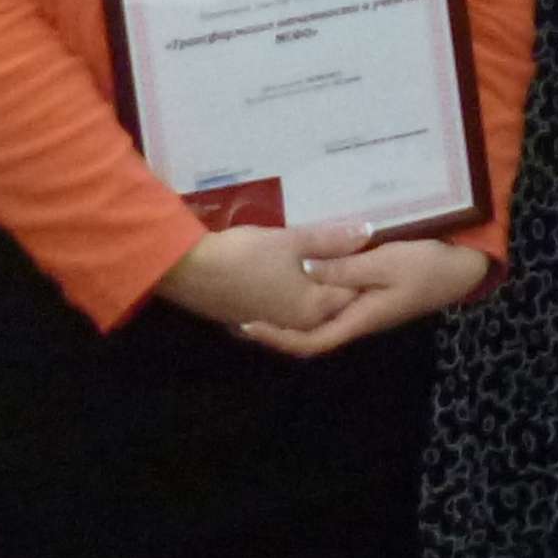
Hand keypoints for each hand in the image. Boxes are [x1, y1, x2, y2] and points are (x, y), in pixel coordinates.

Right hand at [157, 220, 380, 336]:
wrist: (190, 272)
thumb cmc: (246, 255)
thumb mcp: (292, 241)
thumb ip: (331, 240)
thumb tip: (367, 233)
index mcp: (314, 309)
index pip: (352, 291)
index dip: (358, 268)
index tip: (361, 245)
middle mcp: (298, 324)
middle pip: (329, 302)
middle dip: (338, 277)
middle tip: (339, 246)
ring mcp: (275, 324)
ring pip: (306, 305)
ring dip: (313, 284)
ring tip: (313, 254)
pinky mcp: (254, 319)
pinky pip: (285, 307)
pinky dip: (291, 291)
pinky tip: (287, 270)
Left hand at [240, 232, 490, 360]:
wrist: (462, 267)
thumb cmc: (426, 265)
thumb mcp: (384, 262)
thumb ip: (345, 269)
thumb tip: (304, 273)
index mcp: (359, 319)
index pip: (311, 342)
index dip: (278, 338)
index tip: (247, 326)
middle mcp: (358, 320)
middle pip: (311, 335)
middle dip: (277, 330)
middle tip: (243, 312)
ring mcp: (365, 309)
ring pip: (320, 320)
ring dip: (291, 315)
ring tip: (262, 297)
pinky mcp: (371, 295)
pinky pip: (333, 304)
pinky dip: (310, 298)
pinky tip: (299, 279)